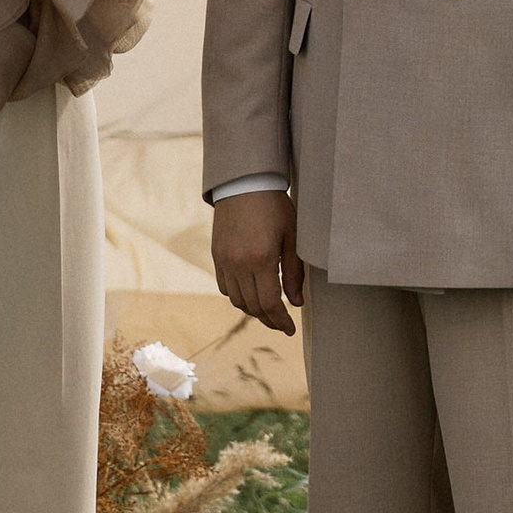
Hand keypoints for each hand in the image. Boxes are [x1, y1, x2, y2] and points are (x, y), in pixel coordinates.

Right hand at [211, 191, 303, 335]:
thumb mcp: (292, 237)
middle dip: (269, 319)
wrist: (245, 183)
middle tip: (283, 324)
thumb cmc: (275, 206)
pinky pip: (225, 287)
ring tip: (269, 310)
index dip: (281, 321)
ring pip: (237, 300)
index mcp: (261, 259)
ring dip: (253, 310)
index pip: (269, 304)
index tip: (291, 329)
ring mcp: (224, 261)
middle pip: (252, 307)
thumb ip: (294, 272)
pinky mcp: (216, 255)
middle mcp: (238, 264)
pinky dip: (238, 296)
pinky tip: (251, 293)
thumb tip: (296, 303)